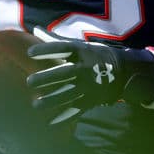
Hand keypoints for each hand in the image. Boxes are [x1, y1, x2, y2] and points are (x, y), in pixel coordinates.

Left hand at [26, 30, 153, 117]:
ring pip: (69, 93)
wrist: (124, 71)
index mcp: (82, 51)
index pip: (62, 48)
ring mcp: (89, 85)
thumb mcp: (79, 45)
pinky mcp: (92, 99)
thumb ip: (56, 40)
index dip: (46, 49)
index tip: (29, 52)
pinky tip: (50, 122)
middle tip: (30, 82)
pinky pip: (77, 109)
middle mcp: (85, 68)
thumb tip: (35, 30)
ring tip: (36, 105)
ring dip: (52, 100)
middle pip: (64, 73)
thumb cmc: (94, 55)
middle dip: (47, 78)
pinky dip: (64, 117)